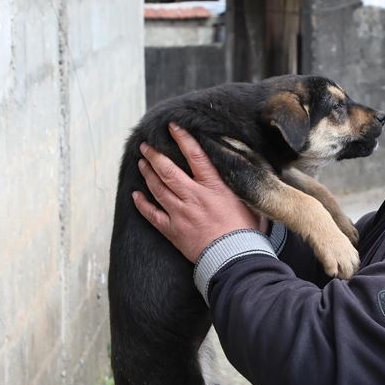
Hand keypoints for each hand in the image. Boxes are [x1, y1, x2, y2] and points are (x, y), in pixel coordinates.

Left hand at [132, 123, 264, 262]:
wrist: (235, 258)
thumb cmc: (246, 231)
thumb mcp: (249, 200)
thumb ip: (239, 184)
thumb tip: (241, 168)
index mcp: (213, 187)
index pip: (195, 155)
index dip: (182, 138)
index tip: (173, 127)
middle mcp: (193, 196)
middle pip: (168, 170)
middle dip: (155, 155)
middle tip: (146, 145)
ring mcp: (180, 214)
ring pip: (157, 189)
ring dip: (147, 174)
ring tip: (141, 162)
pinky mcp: (173, 231)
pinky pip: (152, 215)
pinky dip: (142, 204)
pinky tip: (136, 195)